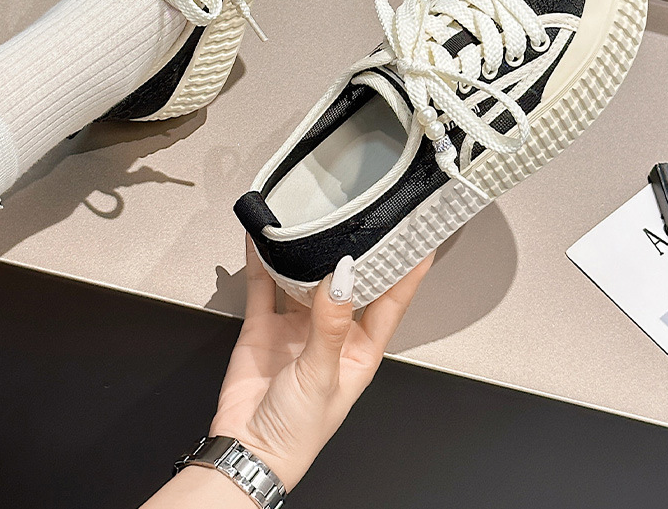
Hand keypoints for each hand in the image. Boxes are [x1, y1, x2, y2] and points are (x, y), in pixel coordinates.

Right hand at [210, 237, 433, 490]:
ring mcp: (297, 327)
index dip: (408, 271)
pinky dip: (262, 262)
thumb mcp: (323, 376)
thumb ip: (331, 325)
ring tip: (313, 221)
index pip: (392, 301)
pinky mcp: (265, 326)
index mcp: (360, 350)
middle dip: (356, 252)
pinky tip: (263, 242)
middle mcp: (332, 334)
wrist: (247, 451)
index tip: (420, 240)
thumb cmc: (297, 433)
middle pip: (349, 283)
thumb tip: (343, 279)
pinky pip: (264, 286)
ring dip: (308, 254)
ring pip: (306, 279)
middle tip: (364, 216)